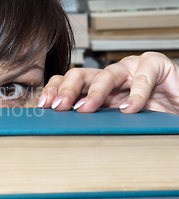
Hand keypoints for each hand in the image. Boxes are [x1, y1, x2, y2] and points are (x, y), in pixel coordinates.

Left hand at [38, 52, 178, 113]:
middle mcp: (110, 75)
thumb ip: (96, 120)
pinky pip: (143, 78)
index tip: (44, 106)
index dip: (55, 90)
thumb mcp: (116, 119)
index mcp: (97, 87)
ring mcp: (131, 68)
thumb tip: (64, 134)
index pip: (68, 82)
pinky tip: (129, 109)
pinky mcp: (155, 65)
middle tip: (59, 107)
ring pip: (106, 74)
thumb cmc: (151, 114)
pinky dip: (136, 95)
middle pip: (80, 75)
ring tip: (86, 109)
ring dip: (95, 92)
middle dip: (66, 90)